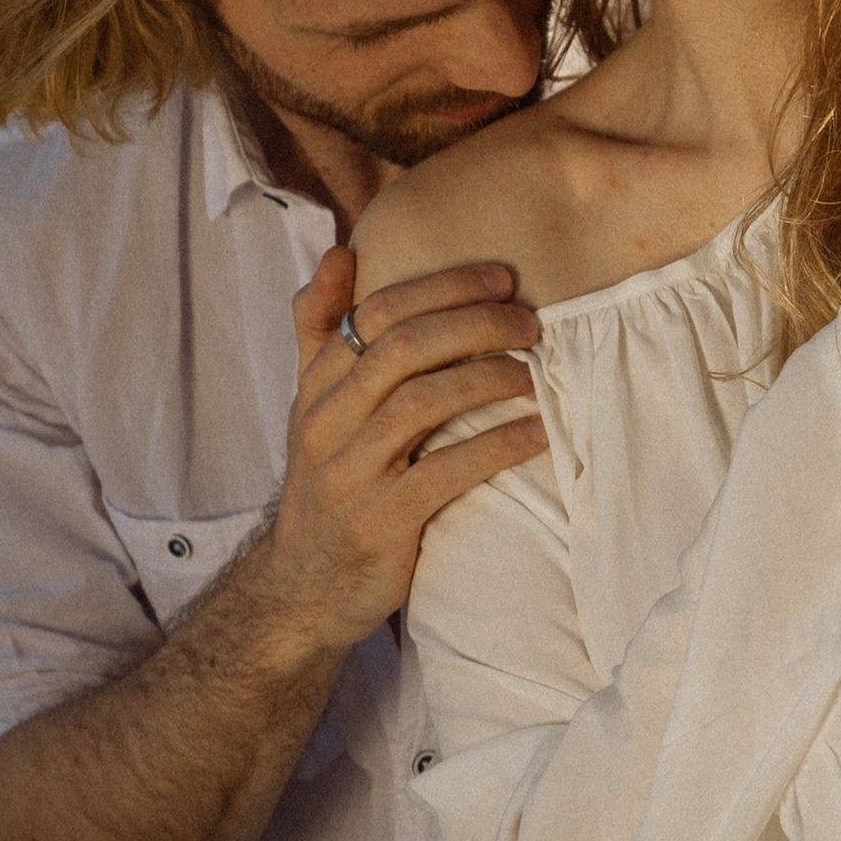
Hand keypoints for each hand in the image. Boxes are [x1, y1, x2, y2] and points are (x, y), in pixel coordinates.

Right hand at [251, 249, 547, 654]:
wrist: (303, 587)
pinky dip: (497, 446)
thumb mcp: (311, 405)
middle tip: (532, 323)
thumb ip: (321, 329)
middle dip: (475, 324)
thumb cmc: (327, 481)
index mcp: (316, 386)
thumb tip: (340, 253)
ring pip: (421, 403)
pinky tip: (537, 434)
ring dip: (489, 379)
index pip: (375, 311)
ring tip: (536, 374)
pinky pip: (445, 472)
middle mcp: (325, 422)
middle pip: (401, 348)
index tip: (502, 278)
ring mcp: (349, 474)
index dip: (443, 287)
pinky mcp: (381, 522)